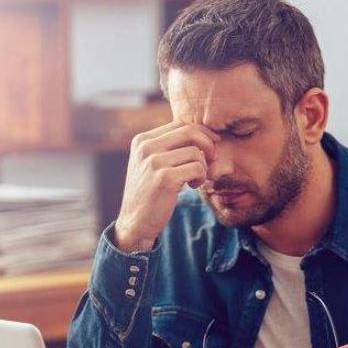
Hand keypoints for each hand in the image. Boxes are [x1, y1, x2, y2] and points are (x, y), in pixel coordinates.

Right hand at [114, 121, 219, 251]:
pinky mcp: (165, 178)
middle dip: (208, 144)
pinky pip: (197, 168)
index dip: (201, 133)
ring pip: (196, 152)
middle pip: (189, 132)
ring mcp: (154, 162)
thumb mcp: (151, 164)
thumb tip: (202, 133)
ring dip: (203, 167)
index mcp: (142, 140)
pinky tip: (193, 186)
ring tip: (195, 179)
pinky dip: (201, 177)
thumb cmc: (149, 193)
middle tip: (213, 159)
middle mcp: (146, 147)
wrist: (135, 223)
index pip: (180, 124)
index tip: (211, 145)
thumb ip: (168, 147)